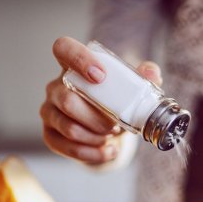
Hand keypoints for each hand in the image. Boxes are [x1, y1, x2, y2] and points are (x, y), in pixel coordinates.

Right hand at [40, 36, 162, 164]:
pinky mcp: (50, 135)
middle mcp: (56, 87)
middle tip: (116, 123)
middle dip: (97, 117)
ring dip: (96, 136)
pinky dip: (93, 153)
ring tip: (112, 136)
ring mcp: (50, 111)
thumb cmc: (116, 103)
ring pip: (69, 127)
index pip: (63, 48)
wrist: (110, 131)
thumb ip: (143, 78)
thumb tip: (152, 73)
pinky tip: (108, 151)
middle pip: (67, 99)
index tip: (101, 76)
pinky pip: (67, 147)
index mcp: (74, 67)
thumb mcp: (131, 89)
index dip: (78, 59)